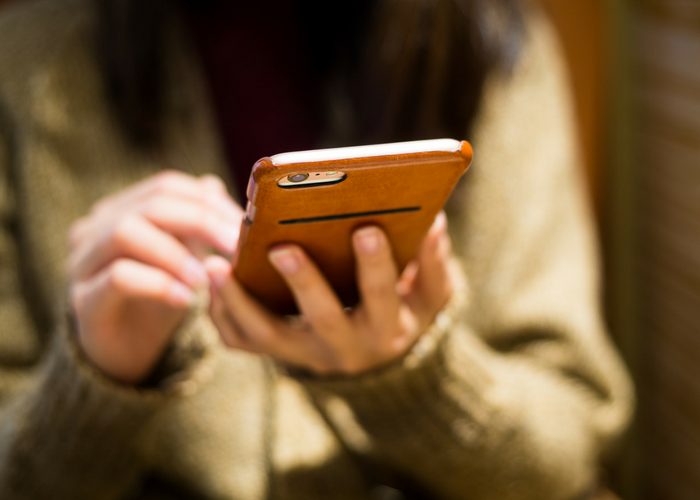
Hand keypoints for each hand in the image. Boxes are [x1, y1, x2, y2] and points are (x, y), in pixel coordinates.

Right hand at [68, 171, 241, 383]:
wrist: (124, 351)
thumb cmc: (157, 299)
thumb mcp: (183, 257)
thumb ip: (194, 223)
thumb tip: (214, 185)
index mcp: (120, 210)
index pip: (166, 187)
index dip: (208, 202)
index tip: (243, 226)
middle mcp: (95, 227)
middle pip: (150, 204)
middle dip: (200, 222)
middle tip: (234, 246)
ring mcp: (83, 261)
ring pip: (125, 231)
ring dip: (175, 252)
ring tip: (206, 278)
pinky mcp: (83, 298)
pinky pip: (118, 277)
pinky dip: (159, 284)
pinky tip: (186, 299)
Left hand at [206, 213, 452, 375]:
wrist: (377, 357)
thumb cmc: (404, 312)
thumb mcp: (430, 294)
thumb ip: (433, 260)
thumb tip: (433, 221)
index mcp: (387, 328)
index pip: (382, 297)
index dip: (376, 265)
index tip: (366, 228)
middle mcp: (345, 348)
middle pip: (322, 319)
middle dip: (303, 282)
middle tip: (281, 246)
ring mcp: (307, 354)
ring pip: (268, 336)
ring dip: (240, 301)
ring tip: (216, 264)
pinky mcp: (278, 353)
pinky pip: (243, 341)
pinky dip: (223, 314)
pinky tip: (212, 279)